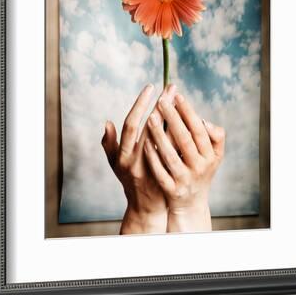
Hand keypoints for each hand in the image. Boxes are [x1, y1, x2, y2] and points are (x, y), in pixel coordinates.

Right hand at [102, 83, 176, 234]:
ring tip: (180, 99)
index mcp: (123, 155)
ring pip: (166, 138)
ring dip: (174, 117)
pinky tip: (188, 119)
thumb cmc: (129, 180)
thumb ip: (109, 144)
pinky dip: (181, 134)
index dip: (141, 105)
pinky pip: (176, 150)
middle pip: (151, 127)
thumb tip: (107, 123)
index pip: (132, 124)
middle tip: (170, 87)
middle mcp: (137, 161)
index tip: (150, 87)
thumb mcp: (115, 164)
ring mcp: (154, 167)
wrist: (146, 207)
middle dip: (161, 105)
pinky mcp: (169, 172)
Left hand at [144, 93, 224, 232]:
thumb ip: (215, 136)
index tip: (176, 95)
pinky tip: (143, 144)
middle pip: (184, 140)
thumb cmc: (201, 170)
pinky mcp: (172, 190)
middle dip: (172, 118)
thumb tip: (204, 120)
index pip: (199, 130)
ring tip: (150, 117)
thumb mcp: (214, 156)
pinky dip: (153, 158)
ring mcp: (184, 179)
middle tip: (161, 99)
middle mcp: (199, 168)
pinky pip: (160, 172)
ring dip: (160, 135)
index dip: (188, 112)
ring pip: (170, 155)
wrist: (192, 204)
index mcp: (210, 156)